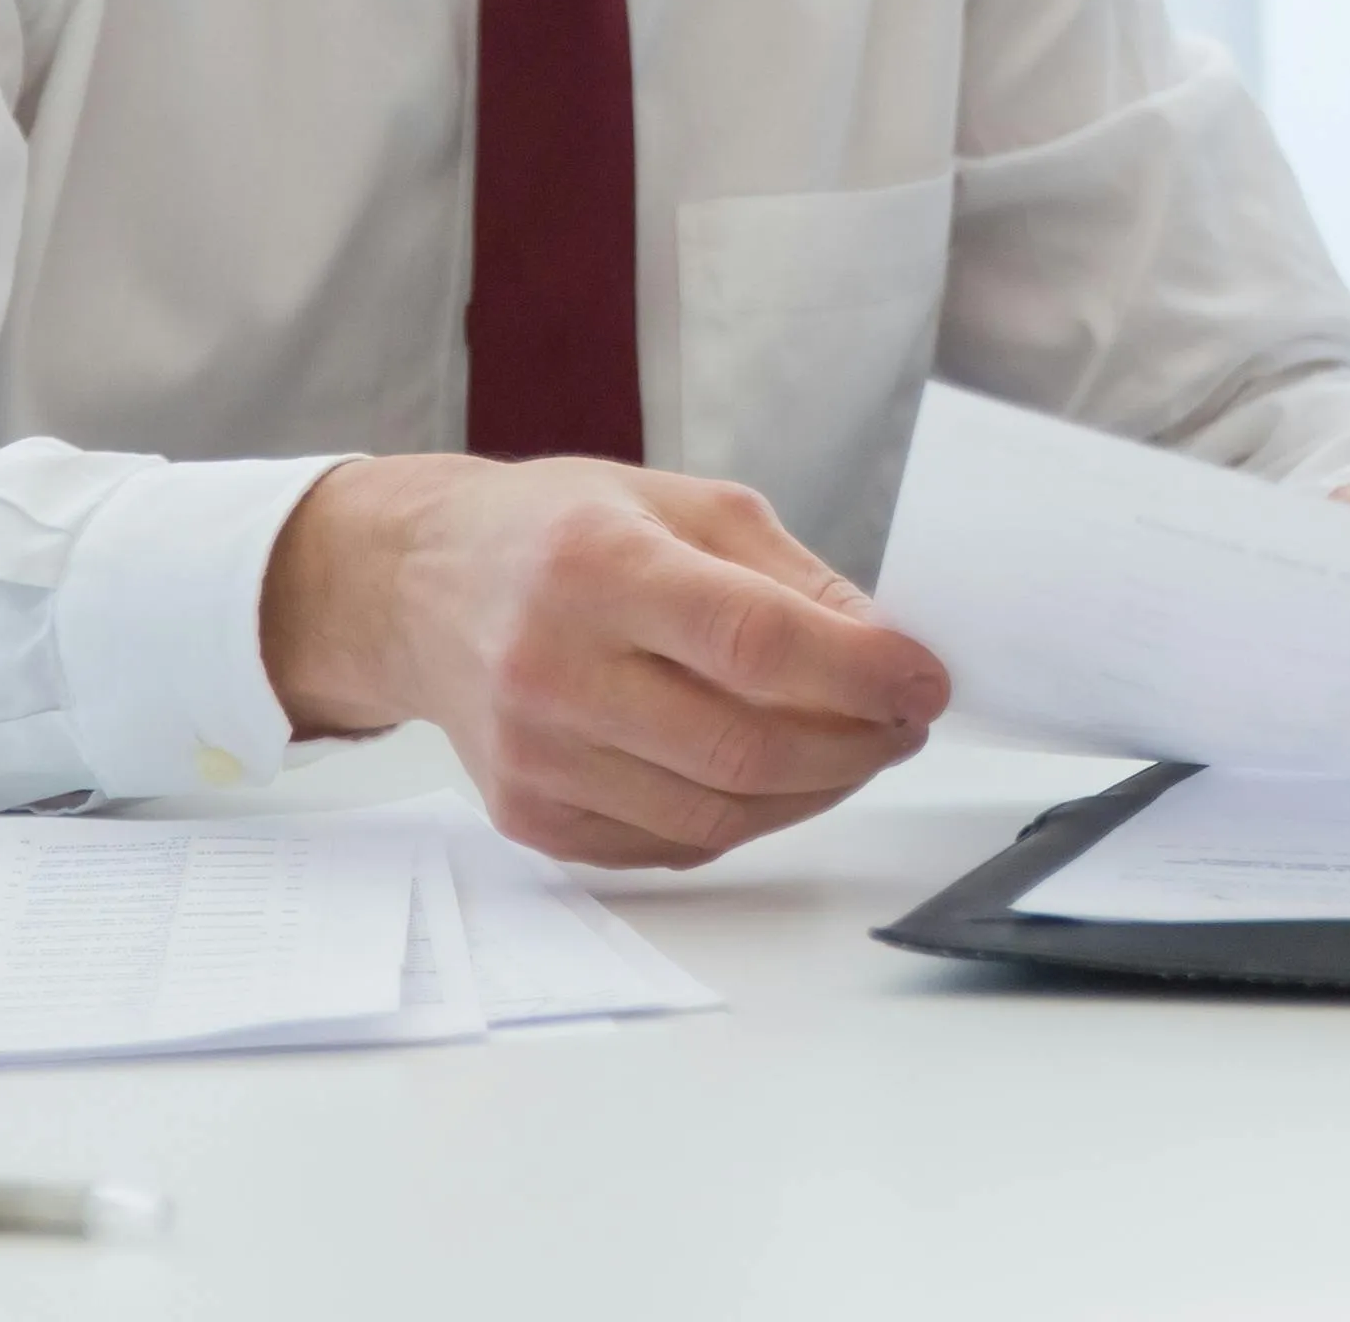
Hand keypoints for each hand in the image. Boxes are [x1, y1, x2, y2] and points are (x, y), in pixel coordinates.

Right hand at [259, 455, 949, 867]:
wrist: (423, 588)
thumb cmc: (562, 533)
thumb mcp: (686, 506)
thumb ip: (793, 579)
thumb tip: (888, 650)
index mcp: (598, 568)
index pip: (754, 642)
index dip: (861, 672)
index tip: (926, 679)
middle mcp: (554, 668)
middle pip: (743, 745)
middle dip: (857, 744)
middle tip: (906, 722)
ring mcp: (536, 756)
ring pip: (718, 811)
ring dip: (816, 791)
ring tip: (858, 747)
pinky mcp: (531, 815)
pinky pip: (673, 843)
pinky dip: (748, 818)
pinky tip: (777, 776)